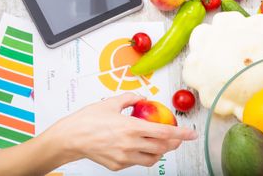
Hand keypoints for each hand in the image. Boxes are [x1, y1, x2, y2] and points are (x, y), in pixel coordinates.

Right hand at [49, 93, 197, 171]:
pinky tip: (138, 147)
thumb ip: (129, 98)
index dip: (181, 134)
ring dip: (159, 152)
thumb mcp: (109, 103)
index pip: (164, 132)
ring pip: (152, 159)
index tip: (191, 134)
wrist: (71, 138)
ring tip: (158, 144)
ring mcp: (124, 157)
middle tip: (176, 138)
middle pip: (162, 148)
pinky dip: (142, 155)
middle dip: (173, 143)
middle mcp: (130, 144)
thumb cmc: (87, 120)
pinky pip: (136, 162)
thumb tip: (142, 97)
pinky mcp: (118, 165)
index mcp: (131, 127)